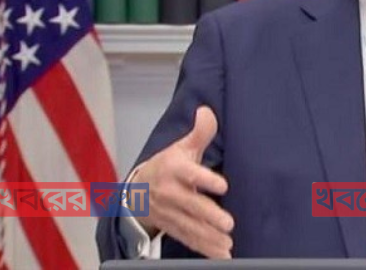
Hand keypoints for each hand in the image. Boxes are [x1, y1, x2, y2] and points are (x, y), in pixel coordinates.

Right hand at [132, 106, 233, 258]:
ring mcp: (171, 213)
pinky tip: (221, 254)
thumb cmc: (167, 166)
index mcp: (174, 170)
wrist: (137, 191)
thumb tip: (207, 111)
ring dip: (210, 237)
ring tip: (227, 243)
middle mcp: (171, 193)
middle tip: (228, 223)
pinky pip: (189, 239)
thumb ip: (199, 132)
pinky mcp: (173, 227)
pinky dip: (204, 249)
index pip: (190, 174)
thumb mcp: (181, 147)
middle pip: (191, 205)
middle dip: (209, 216)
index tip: (222, 185)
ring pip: (191, 226)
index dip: (205, 179)